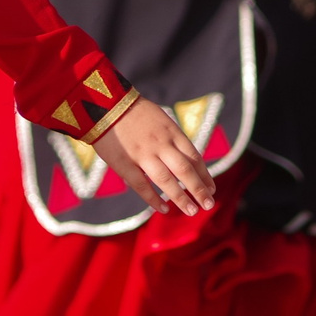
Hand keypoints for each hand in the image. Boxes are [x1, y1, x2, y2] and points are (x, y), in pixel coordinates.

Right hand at [94, 100, 217, 216]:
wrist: (104, 104)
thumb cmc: (134, 112)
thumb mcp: (160, 119)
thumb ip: (172, 140)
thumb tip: (185, 162)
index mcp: (171, 131)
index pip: (194, 156)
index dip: (204, 175)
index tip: (211, 188)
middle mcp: (160, 143)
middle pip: (185, 170)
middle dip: (199, 189)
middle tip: (208, 204)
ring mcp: (142, 154)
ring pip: (166, 180)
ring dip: (181, 197)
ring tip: (192, 211)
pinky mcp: (124, 163)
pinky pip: (142, 185)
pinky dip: (153, 199)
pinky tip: (164, 209)